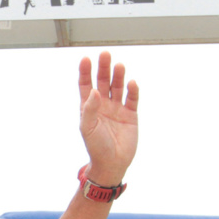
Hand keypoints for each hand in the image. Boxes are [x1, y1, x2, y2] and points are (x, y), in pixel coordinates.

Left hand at [78, 52, 138, 185]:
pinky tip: (131, 83)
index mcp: (89, 107)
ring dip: (118, 76)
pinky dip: (132, 91)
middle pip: (103, 81)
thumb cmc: (95, 146)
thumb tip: (93, 91)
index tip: (85, 59)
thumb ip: (90, 109)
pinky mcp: (131, 115)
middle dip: (104, 68)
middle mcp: (103, 105)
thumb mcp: (88, 128)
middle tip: (105, 54)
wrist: (111, 163)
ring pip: (118, 87)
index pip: (86, 85)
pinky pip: (132, 99)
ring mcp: (117, 109)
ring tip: (118, 65)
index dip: (85, 72)